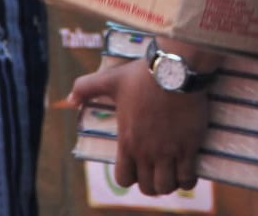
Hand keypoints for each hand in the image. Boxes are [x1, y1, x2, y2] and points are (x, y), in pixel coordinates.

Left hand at [68, 56, 208, 195]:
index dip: (131, 176)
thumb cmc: (142, 75)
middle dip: (152, 184)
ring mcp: (168, 151)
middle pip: (148, 187)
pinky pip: (188, 179)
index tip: (139, 166)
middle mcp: (146, 152)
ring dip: (169, 183)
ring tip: (174, 172)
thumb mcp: (111, 79)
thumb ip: (87, 88)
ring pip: (166, 187)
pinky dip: (188, 180)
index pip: (124, 179)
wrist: (174, 69)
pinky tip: (188, 169)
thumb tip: (69, 99)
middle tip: (159, 171)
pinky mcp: (188, 147)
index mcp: (127, 141)